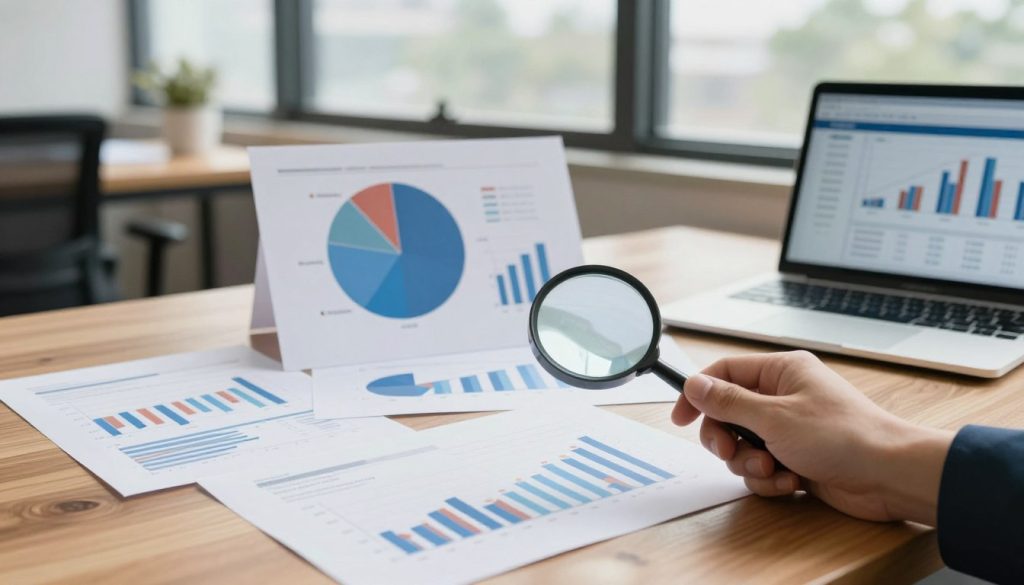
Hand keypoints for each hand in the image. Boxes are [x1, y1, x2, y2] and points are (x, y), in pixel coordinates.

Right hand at [672, 350, 953, 523]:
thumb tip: (694, 384)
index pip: (723, 373)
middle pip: (727, 414)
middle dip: (725, 439)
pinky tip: (790, 482)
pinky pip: (762, 468)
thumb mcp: (774, 417)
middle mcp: (784, 397)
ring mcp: (790, 429)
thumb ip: (728, 401)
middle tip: (730, 451)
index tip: (680, 417)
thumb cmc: (844, 437)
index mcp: (781, 372)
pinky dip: (769, 479)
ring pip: (742, 446)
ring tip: (772, 470)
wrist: (889, 475)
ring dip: (749, 463)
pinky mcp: (797, 458)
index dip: (698, 394)